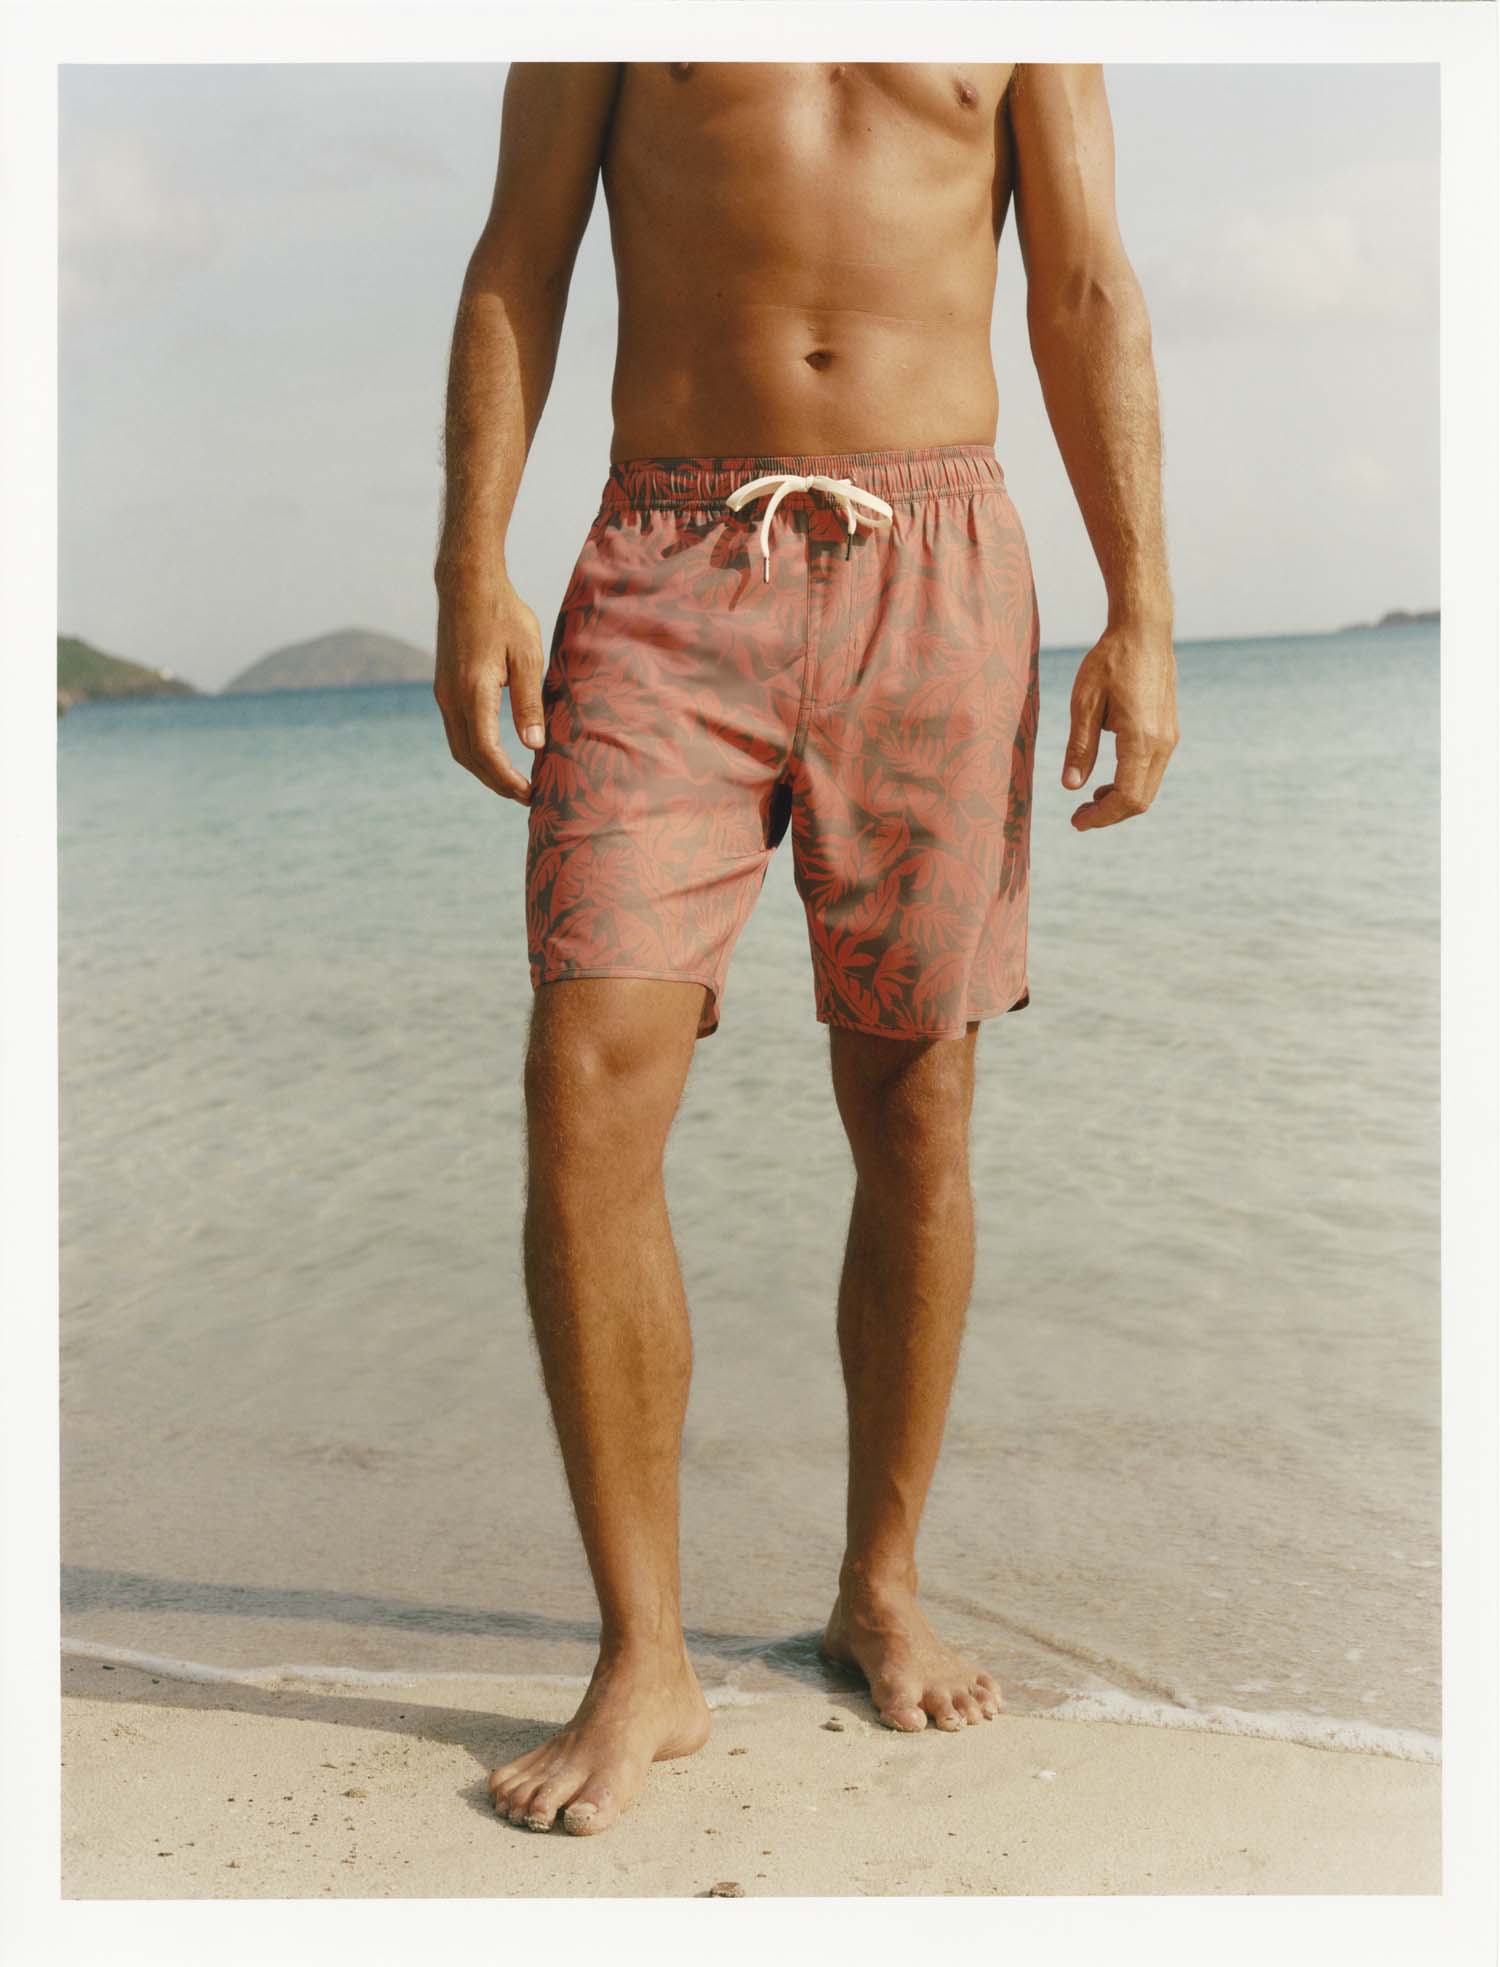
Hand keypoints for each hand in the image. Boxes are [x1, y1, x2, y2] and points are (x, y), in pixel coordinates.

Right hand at [433, 565, 544, 803]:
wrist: (466, 584)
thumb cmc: (504, 614)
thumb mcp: (527, 655)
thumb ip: (529, 701)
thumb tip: (534, 745)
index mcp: (473, 692)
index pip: (486, 751)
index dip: (507, 779)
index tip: (531, 794)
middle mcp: (451, 698)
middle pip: (469, 758)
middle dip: (496, 783)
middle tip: (526, 797)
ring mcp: (444, 694)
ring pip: (460, 748)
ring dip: (484, 770)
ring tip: (513, 782)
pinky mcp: (444, 688)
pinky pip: (457, 732)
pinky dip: (476, 751)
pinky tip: (497, 755)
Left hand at [1061, 621, 1178, 829]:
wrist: (1144, 631)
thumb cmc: (1110, 660)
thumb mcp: (1084, 703)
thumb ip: (1079, 747)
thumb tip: (1071, 786)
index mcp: (1141, 738)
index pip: (1126, 796)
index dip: (1101, 816)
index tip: (1077, 821)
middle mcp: (1162, 743)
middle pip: (1141, 800)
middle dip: (1110, 815)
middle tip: (1079, 817)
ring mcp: (1169, 738)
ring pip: (1148, 788)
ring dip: (1120, 801)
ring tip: (1090, 800)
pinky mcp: (1169, 732)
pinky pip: (1152, 771)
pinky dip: (1130, 784)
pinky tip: (1107, 781)